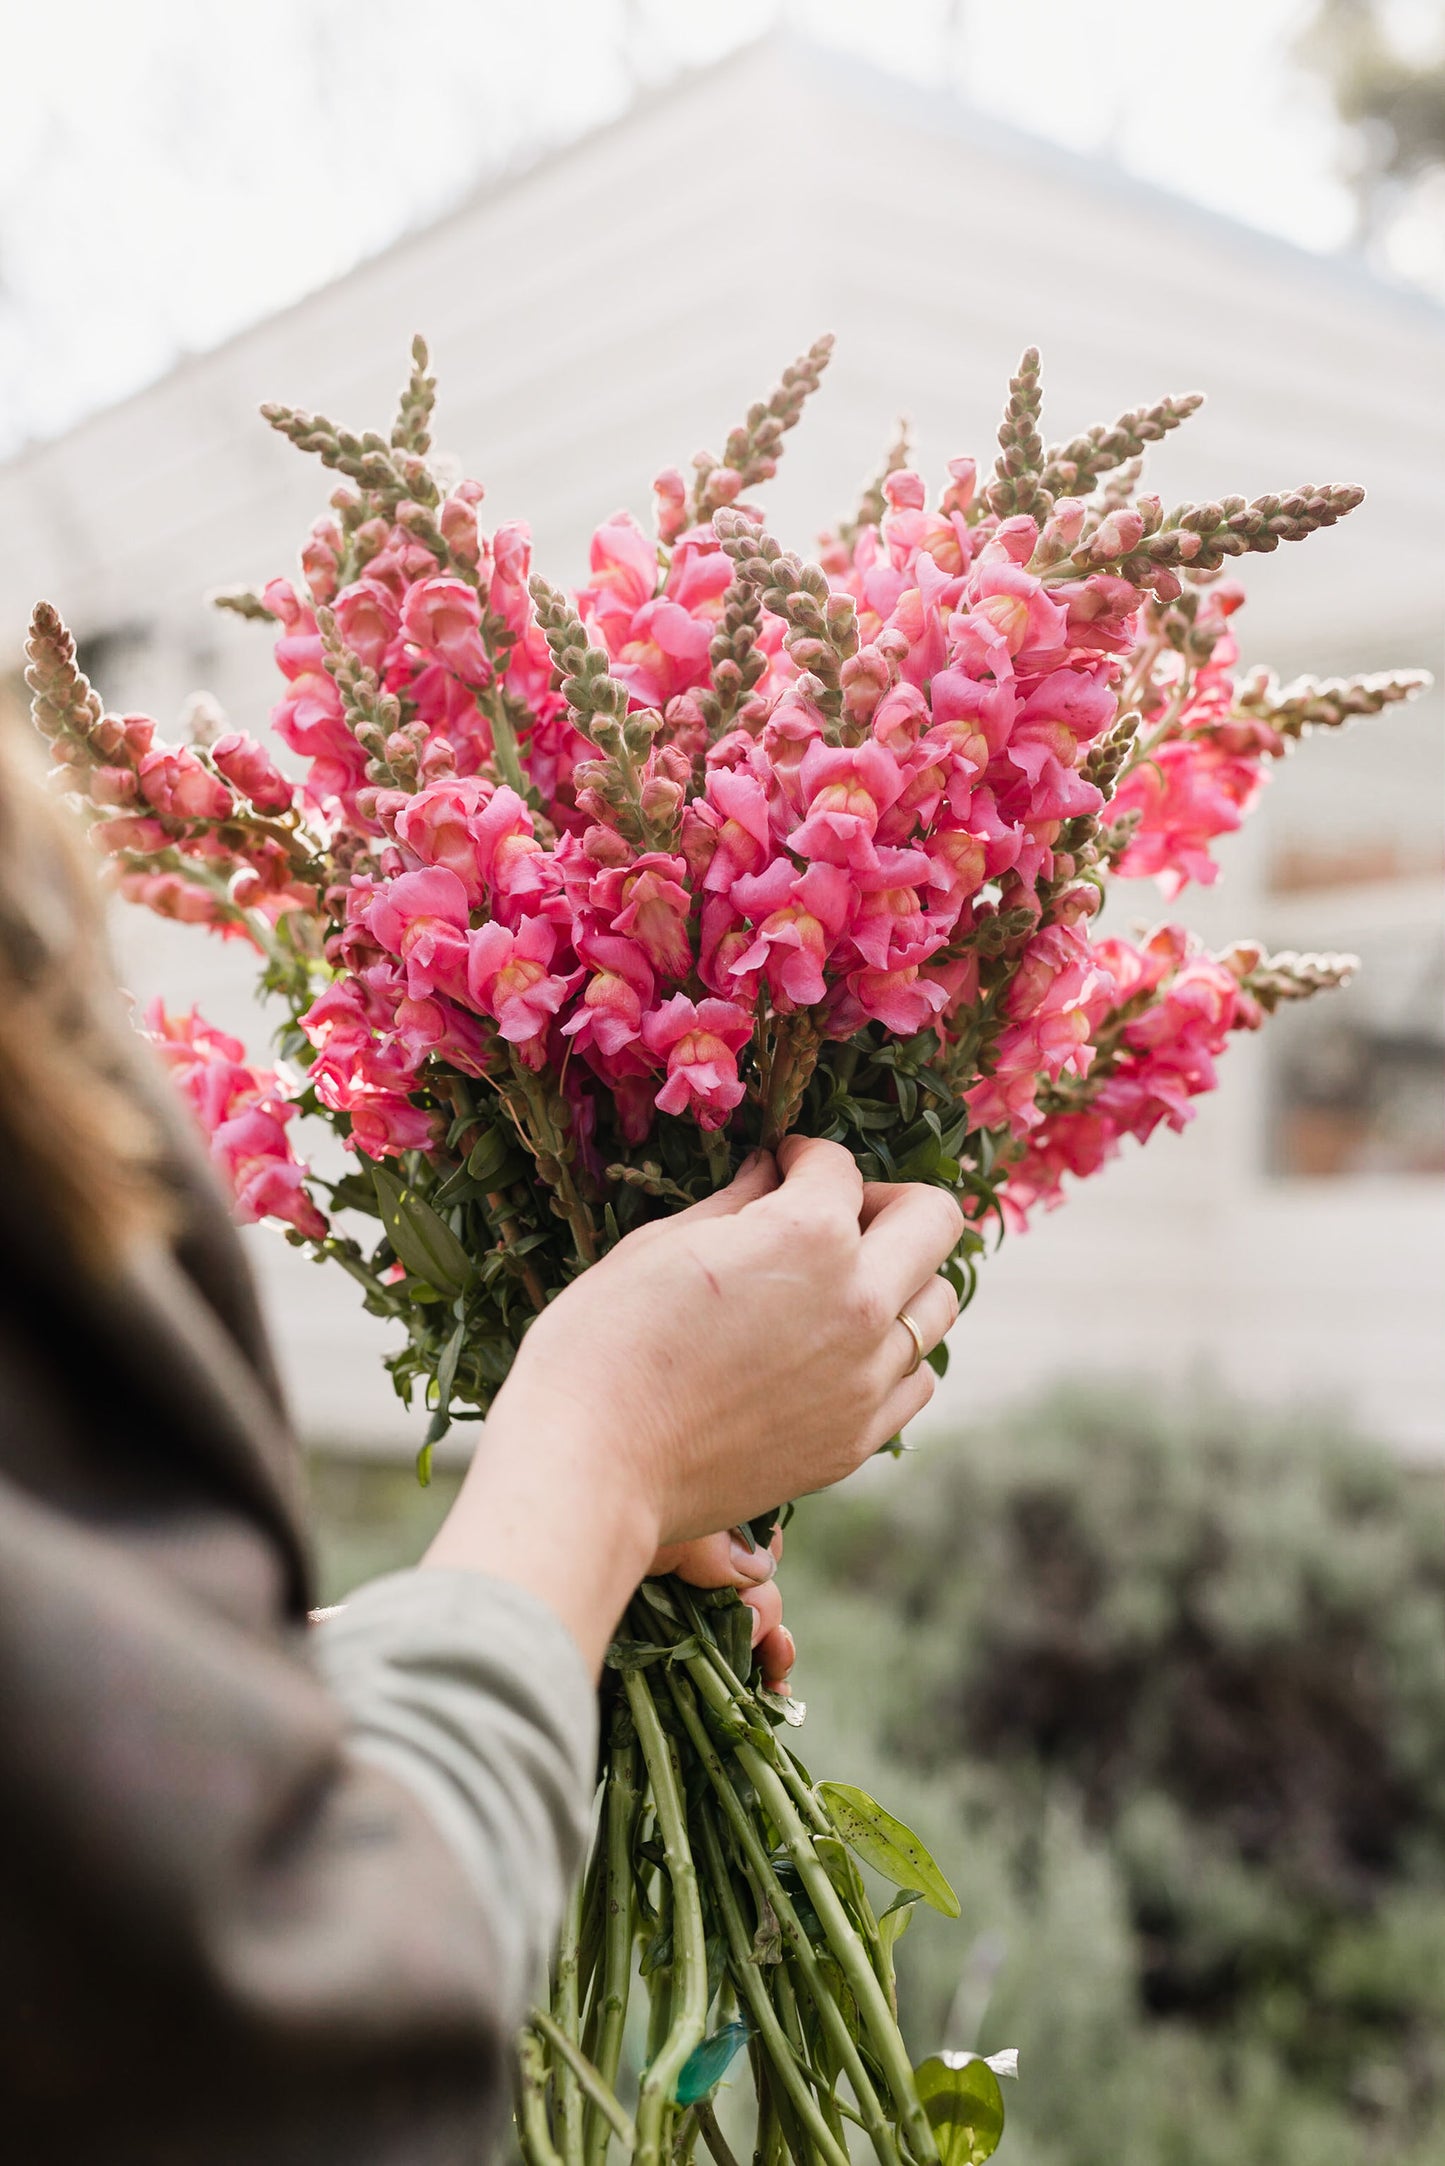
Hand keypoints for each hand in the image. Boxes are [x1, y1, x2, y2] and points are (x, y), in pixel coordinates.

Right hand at [425, 1138, 961, 1672]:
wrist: (591, 1463)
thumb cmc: (605, 1341)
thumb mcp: (661, 1244)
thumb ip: (736, 1201)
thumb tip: (770, 1172)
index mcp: (809, 1235)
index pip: (838, 1165)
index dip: (802, 1156)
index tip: (779, 1167)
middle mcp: (860, 1302)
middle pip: (934, 1221)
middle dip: (884, 1201)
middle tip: (834, 1214)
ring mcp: (866, 1379)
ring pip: (937, 1304)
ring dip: (900, 1279)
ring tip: (840, 1287)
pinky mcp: (855, 1440)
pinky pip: (913, 1381)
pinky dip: (891, 1355)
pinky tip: (838, 1352)